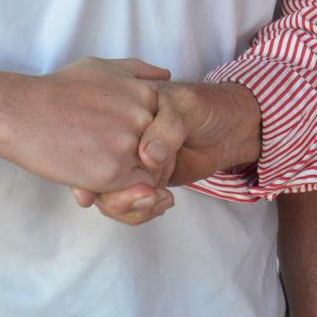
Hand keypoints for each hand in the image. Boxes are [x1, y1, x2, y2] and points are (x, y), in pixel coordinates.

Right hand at [0, 59, 171, 193]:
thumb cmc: (57, 90)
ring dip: (125, 173)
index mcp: (146, 94)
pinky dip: (113, 187)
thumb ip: (138, 71)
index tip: (113, 133)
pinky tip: (87, 170)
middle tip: (101, 149)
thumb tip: (166, 75)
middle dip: (136, 156)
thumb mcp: (101, 68)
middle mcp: (144, 118)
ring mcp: (130, 146)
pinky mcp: (112, 173)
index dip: (141, 136)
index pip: (165, 126)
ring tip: (92, 159)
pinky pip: (129, 190)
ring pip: (146, 172)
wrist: (18, 113)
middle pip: (158, 150)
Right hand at [75, 81, 261, 223]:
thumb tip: (147, 157)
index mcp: (121, 114)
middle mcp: (122, 141)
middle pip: (97, 180)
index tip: (87, 195)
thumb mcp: (185, 106)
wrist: (232, 125)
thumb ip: (167, 129)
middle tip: (148, 196)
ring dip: (131, 208)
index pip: (92, 146)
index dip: (84, 174)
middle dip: (115, 198)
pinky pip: (132, 204)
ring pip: (112, 197)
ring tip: (160, 200)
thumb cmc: (206, 105)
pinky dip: (143, 211)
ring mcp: (133, 163)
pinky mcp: (147, 180)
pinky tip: (164, 202)